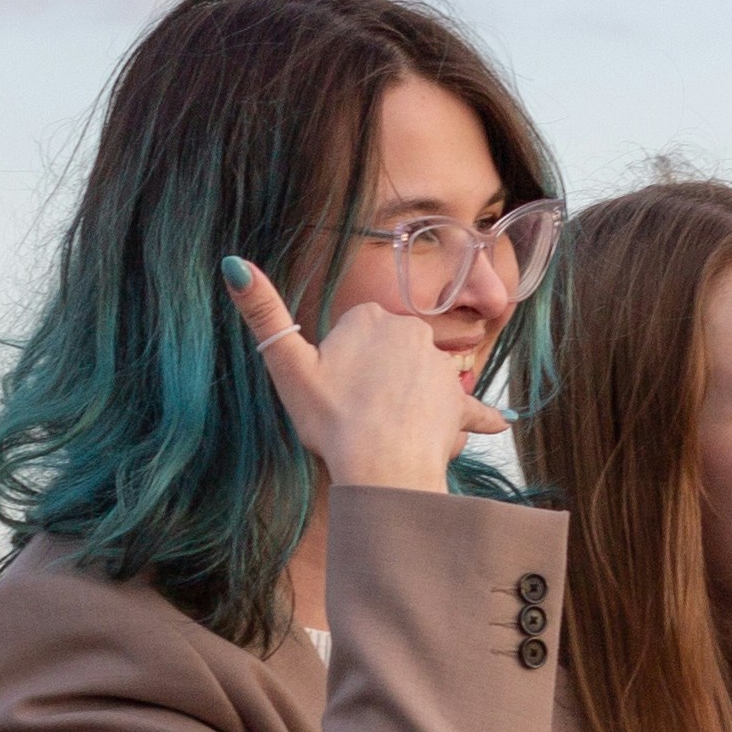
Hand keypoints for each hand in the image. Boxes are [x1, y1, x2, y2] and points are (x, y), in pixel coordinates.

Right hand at [224, 257, 506, 493]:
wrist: (382, 467)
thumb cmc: (332, 420)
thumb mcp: (287, 367)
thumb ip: (263, 314)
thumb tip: (234, 264)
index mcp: (371, 317)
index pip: (355, 331)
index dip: (341, 361)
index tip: (333, 387)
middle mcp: (412, 331)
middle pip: (387, 352)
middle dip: (374, 378)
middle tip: (354, 411)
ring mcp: (439, 366)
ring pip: (416, 380)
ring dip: (407, 402)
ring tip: (384, 433)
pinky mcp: (457, 402)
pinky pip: (467, 410)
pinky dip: (476, 418)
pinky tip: (497, 424)